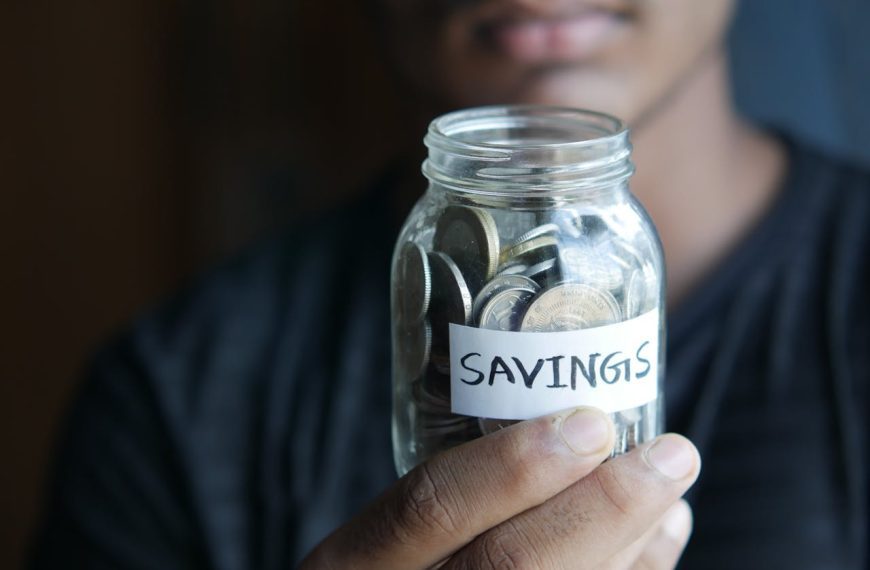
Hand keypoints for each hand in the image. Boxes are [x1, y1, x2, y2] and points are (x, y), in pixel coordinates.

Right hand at [300, 407, 700, 568]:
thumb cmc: (394, 565)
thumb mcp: (387, 528)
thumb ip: (447, 487)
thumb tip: (574, 422)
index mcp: (356, 561)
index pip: (428, 507)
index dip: (510, 466)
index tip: (588, 423)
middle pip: (509, 565)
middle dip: (602, 508)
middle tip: (668, 455)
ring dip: (633, 544)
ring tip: (671, 491)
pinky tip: (659, 540)